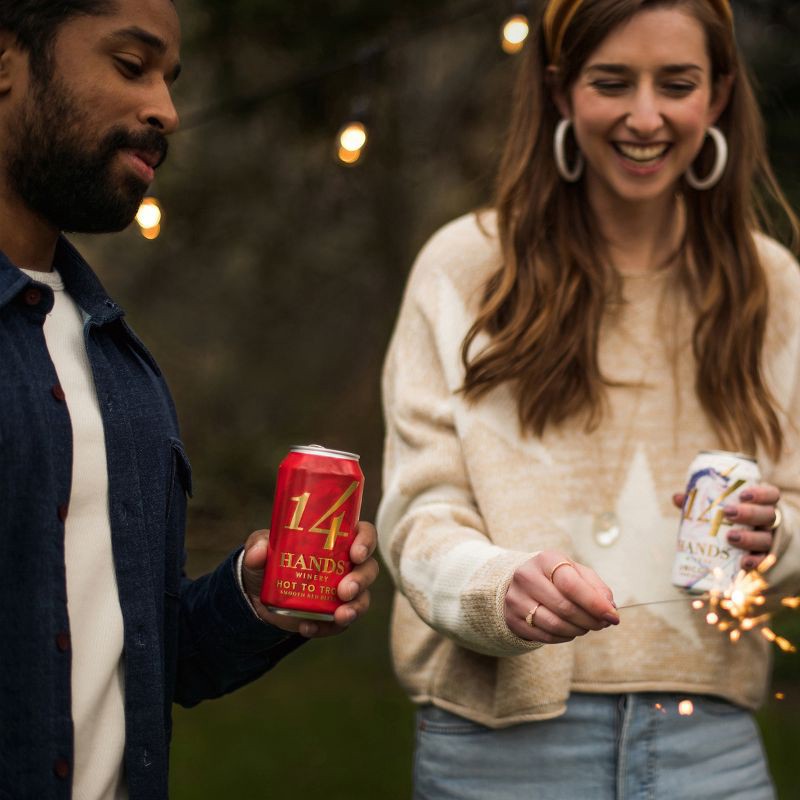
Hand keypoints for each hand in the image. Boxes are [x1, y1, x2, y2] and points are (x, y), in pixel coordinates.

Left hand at [241, 521, 378, 637]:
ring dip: (355, 607)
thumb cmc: (269, 559)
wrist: (259, 593)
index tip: (356, 553)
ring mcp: (343, 592)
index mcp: (338, 539)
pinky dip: (326, 628)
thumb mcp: (260, 546)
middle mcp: (347, 565)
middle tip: (345, 590)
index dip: (366, 542)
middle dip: (361, 580)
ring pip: (363, 598)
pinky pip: (339, 625)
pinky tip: (308, 628)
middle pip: (369, 569)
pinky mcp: (333, 615)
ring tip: (340, 615)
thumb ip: (258, 545)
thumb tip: (259, 553)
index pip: (364, 534)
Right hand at [504, 550, 618, 643]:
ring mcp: (516, 599)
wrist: (523, 582)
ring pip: (555, 624)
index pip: (571, 584)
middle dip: (590, 620)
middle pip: (565, 607)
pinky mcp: (512, 619)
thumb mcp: (576, 572)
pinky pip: (545, 636)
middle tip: (603, 624)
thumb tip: (610, 608)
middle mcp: (526, 577)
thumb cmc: (556, 577)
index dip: (594, 603)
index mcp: (545, 560)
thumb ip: (596, 587)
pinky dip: (564, 637)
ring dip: (578, 630)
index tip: (613, 617)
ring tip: (587, 627)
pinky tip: (570, 631)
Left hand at [672, 484, 779, 570]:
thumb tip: (678, 498)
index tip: (742, 494)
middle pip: (768, 515)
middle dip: (750, 513)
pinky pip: (764, 561)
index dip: (761, 493)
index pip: (771, 495)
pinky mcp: (764, 558)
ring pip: (766, 538)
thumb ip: (701, 503)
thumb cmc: (729, 520)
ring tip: (730, 537)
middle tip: (728, 513)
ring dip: (750, 538)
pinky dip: (756, 562)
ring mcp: (768, 540)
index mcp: (761, 504)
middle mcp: (769, 522)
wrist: (742, 548)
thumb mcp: (718, 509)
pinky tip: (744, 562)